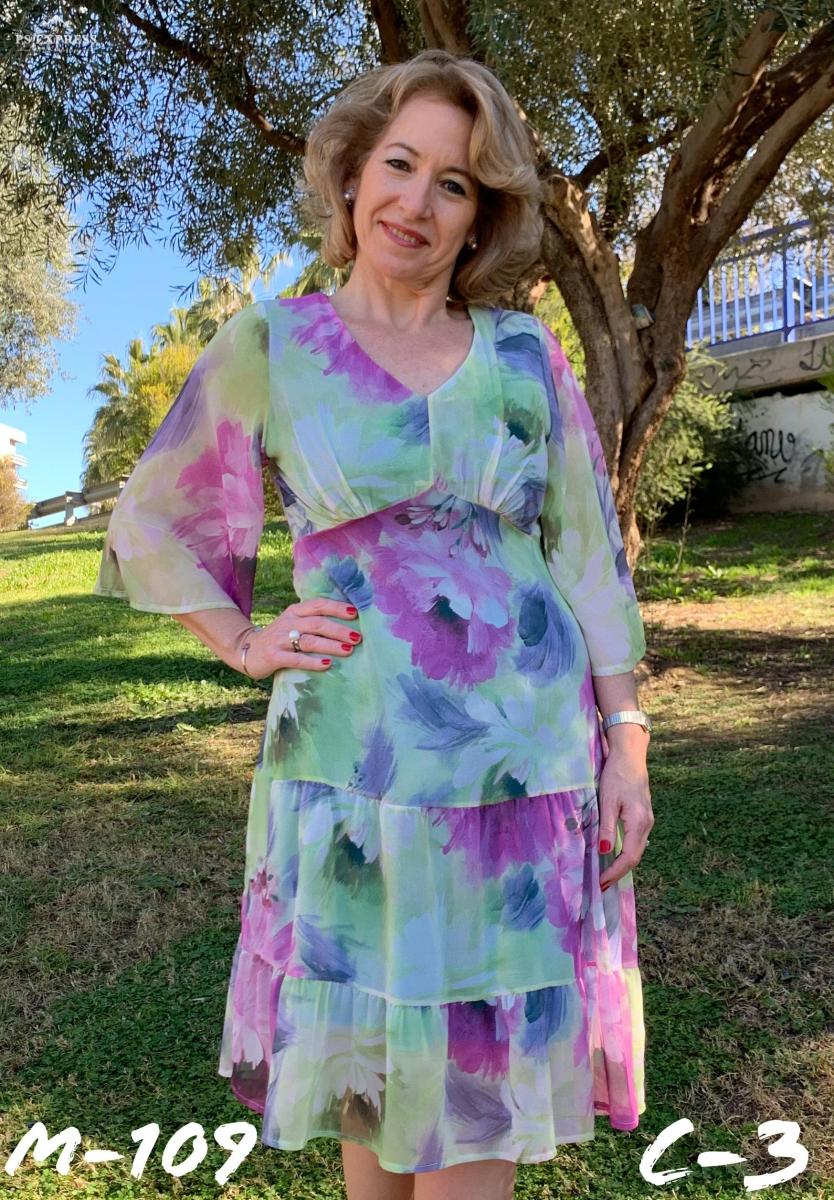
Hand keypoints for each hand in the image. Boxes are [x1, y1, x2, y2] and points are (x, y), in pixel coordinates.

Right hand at [242, 598, 360, 679]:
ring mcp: (280, 639)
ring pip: (309, 640)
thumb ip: (313, 620)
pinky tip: (327, 664)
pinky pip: (296, 659)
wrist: (247, 650)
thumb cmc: (280, 638)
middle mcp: (288, 622)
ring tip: (348, 650)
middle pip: (317, 623)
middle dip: (339, 630)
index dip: (337, 608)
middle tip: (357, 637)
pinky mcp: (274, 656)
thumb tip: (347, 623)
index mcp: (295, 611)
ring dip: (331, 645)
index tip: (355, 613)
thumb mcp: (293, 623)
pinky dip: (313, 661)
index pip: (318, 605)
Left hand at [597, 743, 653, 889]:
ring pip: (637, 850)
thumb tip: (604, 852)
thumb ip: (606, 827)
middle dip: (618, 873)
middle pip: (635, 857)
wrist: (630, 757)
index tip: (601, 883)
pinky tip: (615, 855)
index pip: (628, 857)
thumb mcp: (607, 801)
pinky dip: (626, 853)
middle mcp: (647, 825)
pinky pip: (636, 841)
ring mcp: (648, 821)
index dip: (615, 872)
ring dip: (622, 864)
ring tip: (606, 875)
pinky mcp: (644, 817)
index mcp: (638, 823)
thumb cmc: (616, 776)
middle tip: (602, 885)